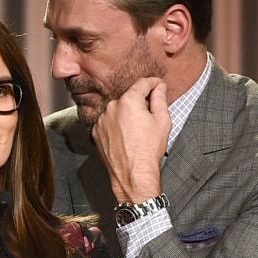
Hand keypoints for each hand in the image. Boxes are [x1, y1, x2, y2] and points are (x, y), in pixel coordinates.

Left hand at [91, 78, 170, 202]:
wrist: (132, 175)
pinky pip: (108, 122)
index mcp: (128, 101)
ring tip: (136, 130)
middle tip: (150, 115)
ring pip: (117, 110)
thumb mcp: (162, 121)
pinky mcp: (96, 132)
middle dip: (139, 102)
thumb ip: (160, 99)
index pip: (142, 83)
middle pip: (128, 97)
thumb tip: (159, 87)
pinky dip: (116, 125)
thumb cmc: (148, 150)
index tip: (158, 85)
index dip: (153, 83)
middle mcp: (111, 107)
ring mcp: (101, 120)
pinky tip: (125, 137)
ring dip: (126, 114)